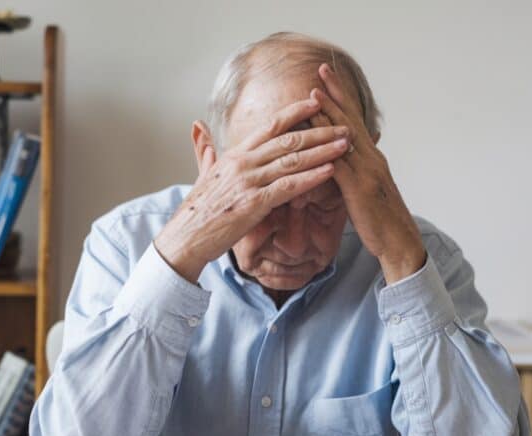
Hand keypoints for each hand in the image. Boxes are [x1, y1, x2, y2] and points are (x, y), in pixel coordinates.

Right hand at [155, 97, 349, 281]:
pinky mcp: (253, 204)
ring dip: (323, 151)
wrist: (184, 237)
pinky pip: (288, 187)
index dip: (296, 112)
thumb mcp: (201, 173)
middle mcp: (242, 163)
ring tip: (346, 145)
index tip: (317, 103)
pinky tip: (330, 171)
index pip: (270, 126)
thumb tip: (198, 126)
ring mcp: (248, 182)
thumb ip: (204, 149)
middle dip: (320, 131)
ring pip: (292, 160)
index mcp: (234, 154)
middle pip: (288, 139)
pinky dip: (311, 177)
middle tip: (345, 126)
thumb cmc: (196, 210)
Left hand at [311, 64, 425, 282]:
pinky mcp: (360, 190)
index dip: (340, 99)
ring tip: (313, 94)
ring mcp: (367, 172)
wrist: (399, 242)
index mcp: (372, 158)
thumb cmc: (381, 220)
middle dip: (334, 94)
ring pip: (344, 138)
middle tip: (321, 70)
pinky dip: (326, 150)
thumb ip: (354, 172)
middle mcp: (372, 159)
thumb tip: (340, 161)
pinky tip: (313, 140)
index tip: (326, 79)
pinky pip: (340, 166)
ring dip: (328, 115)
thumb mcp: (367, 189)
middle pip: (349, 120)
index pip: (353, 121)